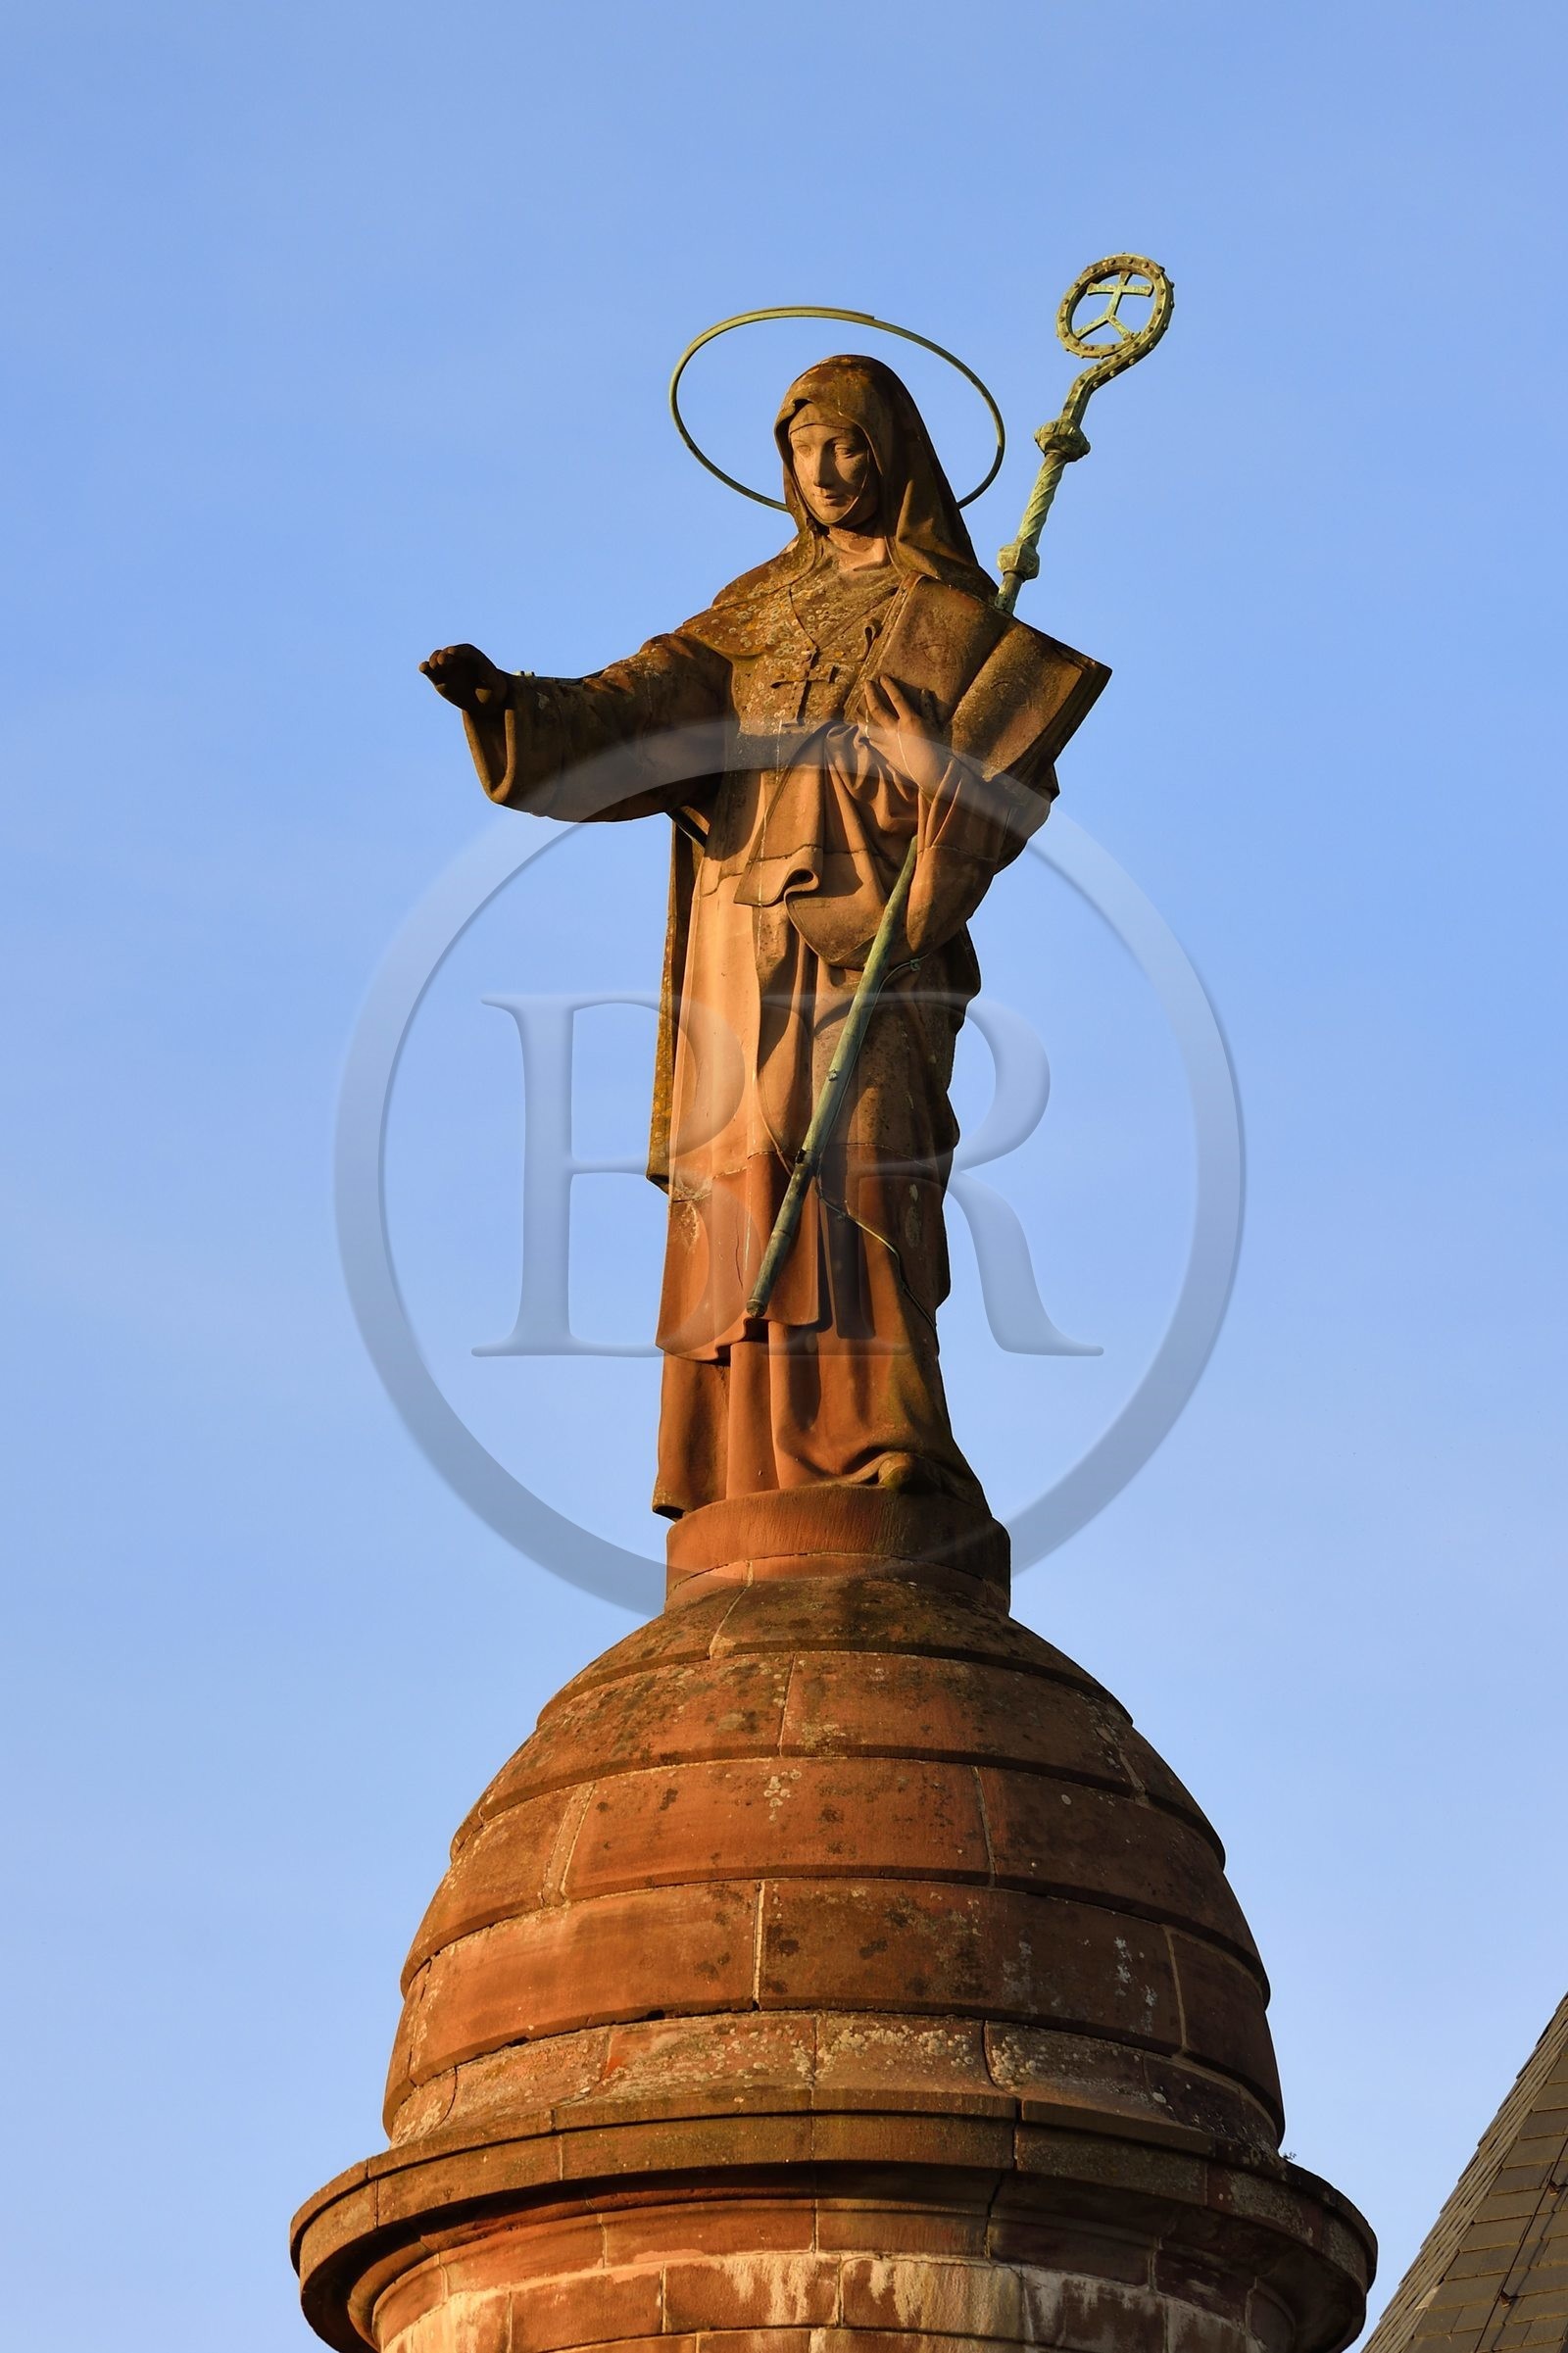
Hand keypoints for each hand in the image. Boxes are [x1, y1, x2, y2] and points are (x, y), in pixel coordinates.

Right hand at [420, 643, 508, 712]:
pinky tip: (423, 668)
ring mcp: (447, 668)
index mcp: (473, 656)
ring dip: (433, 661)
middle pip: (449, 654)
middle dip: (445, 656)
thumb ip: (489, 676)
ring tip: (432, 667)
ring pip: (437, 660)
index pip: (465, 650)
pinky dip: (425, 668)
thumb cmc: (493, 691)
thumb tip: (484, 671)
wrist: (484, 703)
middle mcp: (458, 659)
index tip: (452, 652)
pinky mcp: (438, 679)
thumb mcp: (495, 684)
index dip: (458, 651)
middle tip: (442, 661)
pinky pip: (430, 671)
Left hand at [862, 674, 950, 796]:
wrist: (931, 773)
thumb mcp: (935, 726)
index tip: (882, 678)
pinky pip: (872, 740)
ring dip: (863, 713)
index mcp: (910, 721)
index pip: (896, 698)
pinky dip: (868, 732)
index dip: (888, 686)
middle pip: (877, 708)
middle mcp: (896, 730)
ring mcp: (888, 742)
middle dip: (871, 694)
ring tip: (859, 705)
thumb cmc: (937, 749)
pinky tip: (864, 727)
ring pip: (869, 725)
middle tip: (866, 684)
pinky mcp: (885, 753)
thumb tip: (924, 693)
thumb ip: (928, 708)